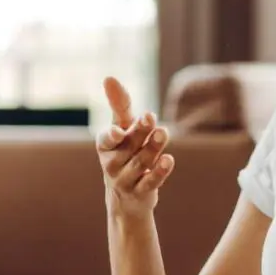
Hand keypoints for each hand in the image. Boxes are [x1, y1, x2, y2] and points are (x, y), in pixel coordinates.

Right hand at [97, 76, 175, 220]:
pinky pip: (150, 182)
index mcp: (106, 146)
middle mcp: (112, 163)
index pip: (107, 138)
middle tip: (150, 116)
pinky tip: (169, 160)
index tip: (119, 128)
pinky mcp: (140, 192)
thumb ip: (119, 105)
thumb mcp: (122, 128)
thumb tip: (109, 77)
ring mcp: (125, 180)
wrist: (126, 196)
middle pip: (128, 146)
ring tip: (164, 133)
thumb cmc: (125, 151)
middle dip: (139, 132)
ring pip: (140, 162)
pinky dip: (159, 172)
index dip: (113, 134)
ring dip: (152, 148)